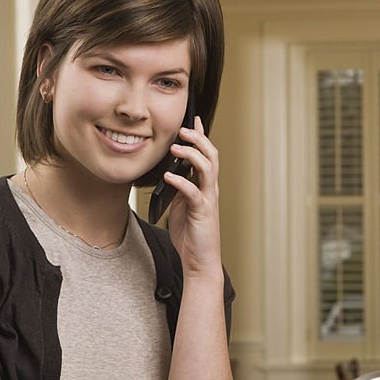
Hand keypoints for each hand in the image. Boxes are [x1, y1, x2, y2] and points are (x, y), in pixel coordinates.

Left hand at [163, 116, 221, 278]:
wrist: (200, 260)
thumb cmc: (191, 235)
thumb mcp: (182, 205)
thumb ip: (179, 189)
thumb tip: (168, 173)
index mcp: (205, 186)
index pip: (206, 155)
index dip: (201, 136)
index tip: (193, 119)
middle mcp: (210, 189)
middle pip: (211, 156)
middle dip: (198, 139)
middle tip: (183, 129)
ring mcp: (208, 200)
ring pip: (208, 168)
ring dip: (193, 155)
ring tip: (177, 148)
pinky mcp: (202, 212)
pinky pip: (193, 192)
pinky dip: (181, 182)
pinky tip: (168, 177)